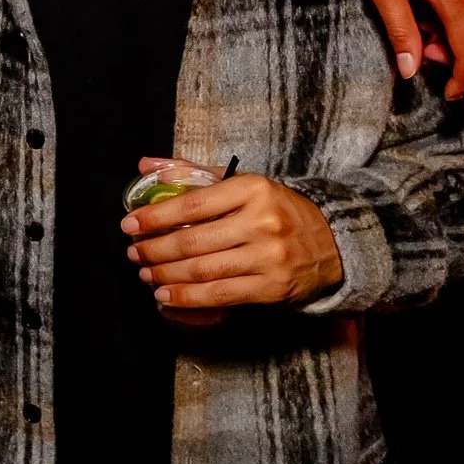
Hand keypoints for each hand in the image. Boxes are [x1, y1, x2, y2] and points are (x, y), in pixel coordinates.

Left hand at [121, 159, 342, 312]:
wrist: (334, 241)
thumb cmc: (278, 208)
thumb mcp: (244, 182)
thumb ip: (194, 172)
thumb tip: (146, 165)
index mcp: (253, 189)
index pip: (192, 204)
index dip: (155, 217)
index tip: (129, 224)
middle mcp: (261, 222)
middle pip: (193, 241)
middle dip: (154, 249)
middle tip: (133, 252)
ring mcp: (268, 258)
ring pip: (203, 271)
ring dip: (165, 275)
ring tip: (144, 273)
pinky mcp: (272, 288)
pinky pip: (220, 296)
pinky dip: (187, 298)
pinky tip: (165, 295)